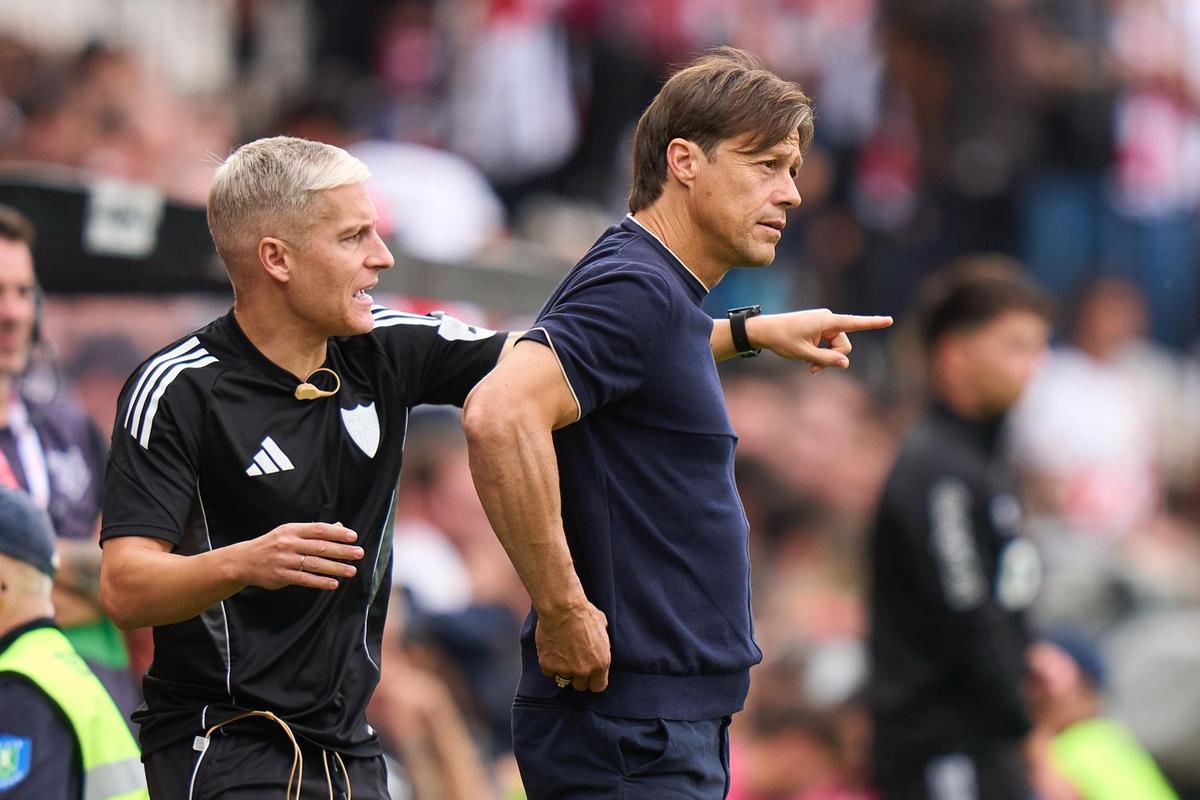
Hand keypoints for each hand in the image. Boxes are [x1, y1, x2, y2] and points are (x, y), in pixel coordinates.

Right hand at [233, 522, 362, 590]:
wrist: (243, 561)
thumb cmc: (273, 545)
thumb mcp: (290, 533)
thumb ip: (314, 531)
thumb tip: (339, 526)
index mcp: (292, 530)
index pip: (319, 529)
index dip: (337, 532)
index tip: (353, 536)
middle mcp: (289, 543)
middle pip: (320, 546)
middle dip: (341, 550)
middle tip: (359, 553)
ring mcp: (284, 560)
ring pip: (315, 564)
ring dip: (335, 568)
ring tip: (351, 571)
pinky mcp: (281, 575)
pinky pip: (304, 579)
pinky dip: (320, 582)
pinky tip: (333, 584)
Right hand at [535, 598, 610, 691]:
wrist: (562, 607)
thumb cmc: (583, 613)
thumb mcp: (602, 626)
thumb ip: (601, 641)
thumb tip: (599, 642)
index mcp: (601, 663)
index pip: (598, 686)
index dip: (593, 681)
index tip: (589, 675)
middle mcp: (584, 670)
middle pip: (580, 686)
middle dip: (578, 676)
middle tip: (573, 663)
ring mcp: (565, 669)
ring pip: (563, 680)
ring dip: (563, 671)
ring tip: (561, 656)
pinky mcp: (548, 665)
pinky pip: (548, 672)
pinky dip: (548, 664)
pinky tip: (550, 651)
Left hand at [747, 309, 892, 372]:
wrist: (765, 330)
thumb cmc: (782, 339)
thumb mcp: (804, 354)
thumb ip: (826, 360)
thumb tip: (846, 363)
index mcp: (826, 321)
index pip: (854, 322)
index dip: (873, 323)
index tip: (889, 320)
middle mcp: (828, 319)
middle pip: (843, 345)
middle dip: (832, 358)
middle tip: (812, 369)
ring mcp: (824, 323)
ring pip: (836, 347)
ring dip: (824, 358)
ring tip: (807, 365)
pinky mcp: (819, 328)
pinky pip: (828, 344)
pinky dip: (820, 353)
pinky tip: (806, 358)